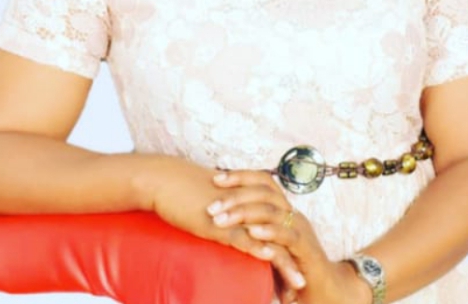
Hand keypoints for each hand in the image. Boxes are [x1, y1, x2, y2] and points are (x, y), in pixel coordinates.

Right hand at [143, 156, 300, 282]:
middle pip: (279, 237)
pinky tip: (271, 256)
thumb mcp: (213, 208)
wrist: (165, 180)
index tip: (296, 275)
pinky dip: (258, 247)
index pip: (276, 231)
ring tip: (296, 286)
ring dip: (283, 265)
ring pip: (267, 241)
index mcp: (249, 205)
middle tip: (302, 285)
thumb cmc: (186, 194)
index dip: (286, 253)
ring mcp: (234, 214)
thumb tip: (231, 236)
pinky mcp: (218, 221)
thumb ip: (227, 221)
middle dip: (292, 263)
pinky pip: (241, 236)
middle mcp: (248, 208)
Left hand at [207, 169, 307, 294]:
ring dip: (243, 213)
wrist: (323, 290)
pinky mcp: (305, 248)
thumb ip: (250, 230)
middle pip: (264, 191)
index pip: (263, 180)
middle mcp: (291, 213)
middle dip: (235, 196)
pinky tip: (251, 233)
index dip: (240, 176)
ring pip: (272, 210)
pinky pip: (287, 235)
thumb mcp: (267, 243)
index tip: (215, 179)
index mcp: (283, 208)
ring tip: (220, 220)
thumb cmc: (289, 265)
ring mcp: (300, 228)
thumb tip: (219, 218)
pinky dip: (268, 232)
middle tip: (211, 207)